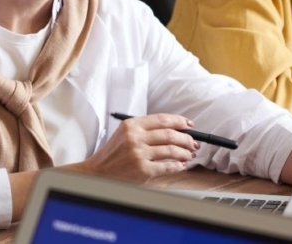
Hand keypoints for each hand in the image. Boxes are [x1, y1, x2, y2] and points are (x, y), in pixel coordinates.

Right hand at [76, 113, 197, 182]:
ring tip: (190, 155)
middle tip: (193, 143)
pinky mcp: (143, 170)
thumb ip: (146, 129)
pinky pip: (167, 167)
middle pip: (170, 134)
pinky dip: (178, 166)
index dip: (179, 121)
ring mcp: (139, 154)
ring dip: (185, 153)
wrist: (98, 171)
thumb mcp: (125, 133)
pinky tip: (181, 165)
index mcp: (132, 125)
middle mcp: (135, 138)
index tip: (189, 125)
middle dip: (186, 139)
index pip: (162, 119)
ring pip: (171, 150)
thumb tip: (175, 130)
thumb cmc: (114, 153)